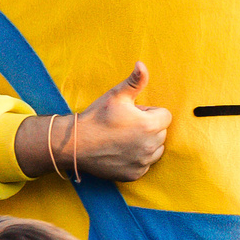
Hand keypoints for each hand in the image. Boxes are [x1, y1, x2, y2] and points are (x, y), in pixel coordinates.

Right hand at [72, 63, 169, 181]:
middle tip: (124, 125)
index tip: (131, 113)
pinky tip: (120, 152)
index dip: (148, 112)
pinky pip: (144, 164)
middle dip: (147, 127)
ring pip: (155, 149)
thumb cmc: (96, 117)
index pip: (164, 115)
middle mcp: (151, 146)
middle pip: (160, 132)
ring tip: (122, 138)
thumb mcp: (116, 95)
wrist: (74, 144)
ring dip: (145, 143)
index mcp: (151, 125)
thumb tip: (142, 64)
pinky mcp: (135, 174)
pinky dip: (136, 158)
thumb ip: (135, 81)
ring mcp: (143, 162)